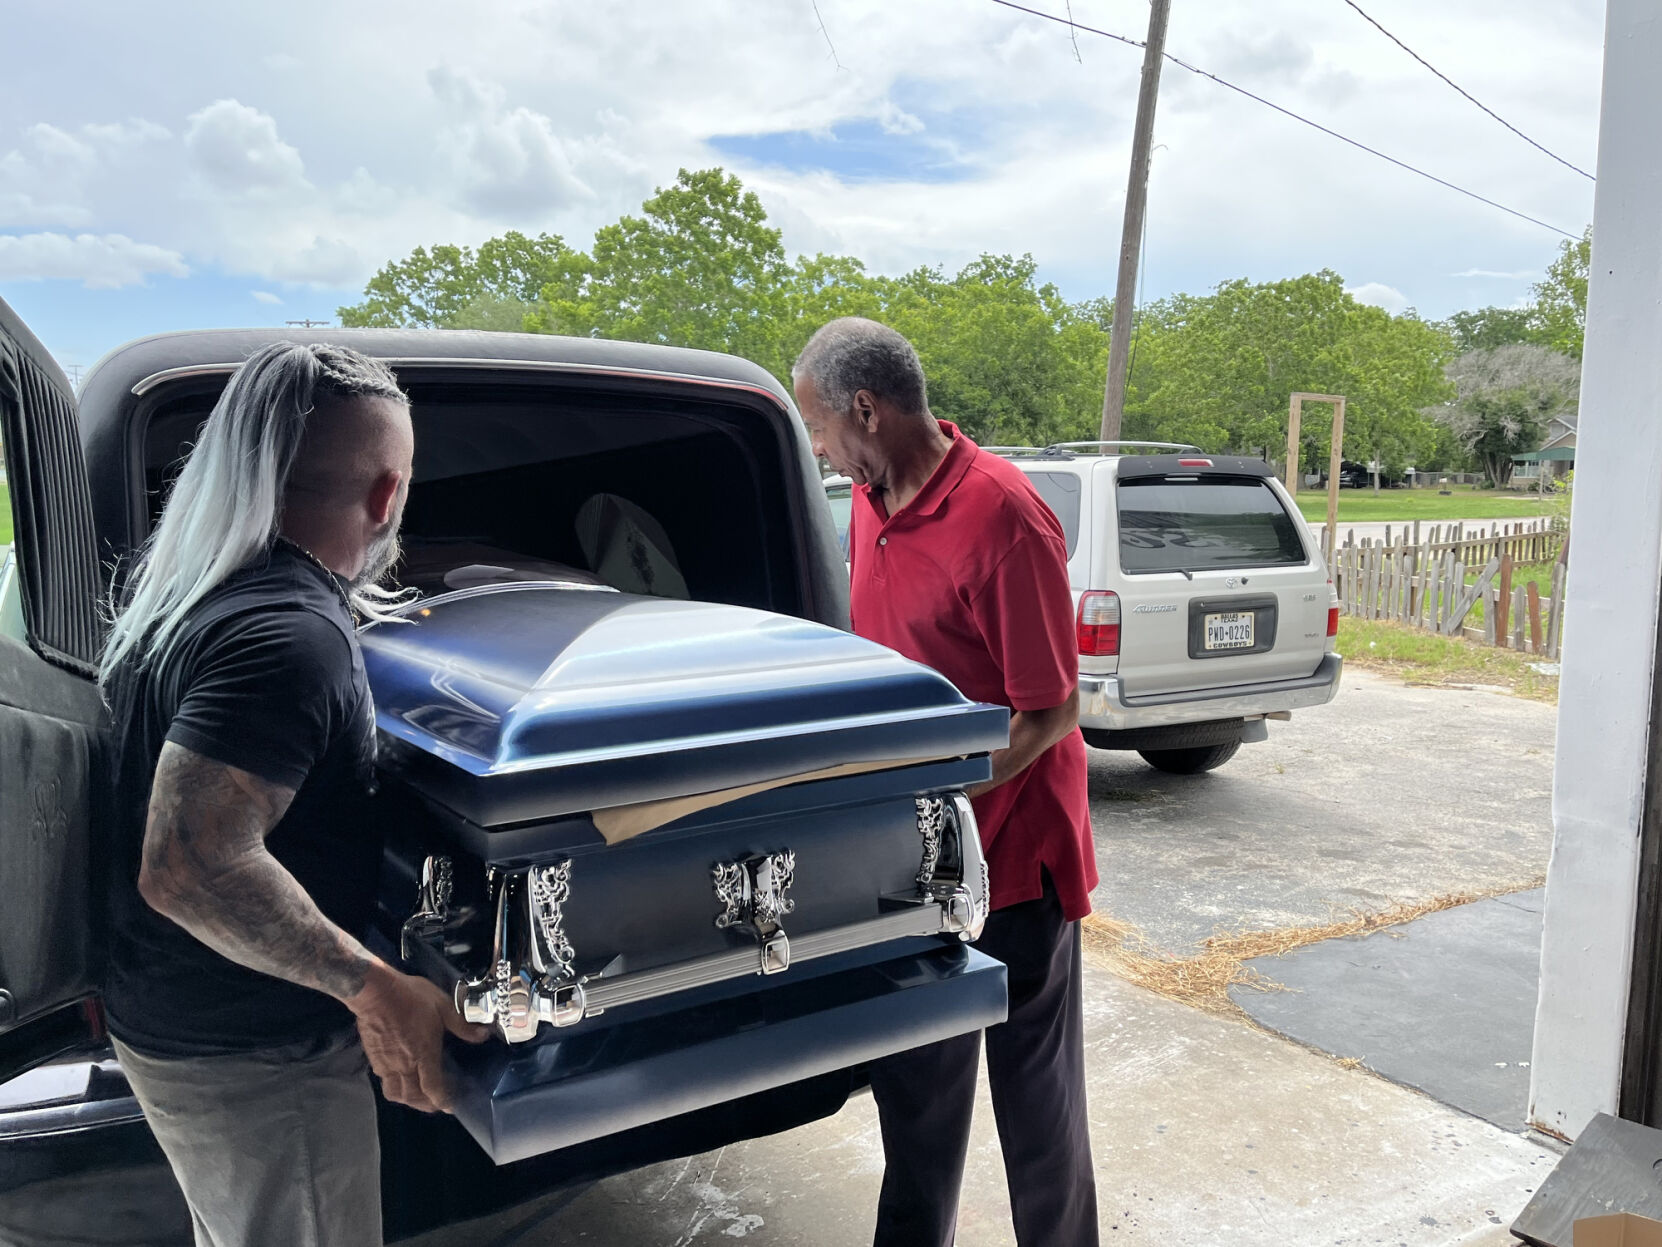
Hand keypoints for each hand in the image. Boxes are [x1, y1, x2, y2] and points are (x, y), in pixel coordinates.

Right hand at [348, 961, 491, 1112]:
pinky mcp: (373, 1058)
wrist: (376, 992)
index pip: (433, 1089)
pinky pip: (383, 1081)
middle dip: (425, 1105)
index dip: (442, 1101)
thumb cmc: (412, 998)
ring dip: (407, 1099)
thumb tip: (483, 1035)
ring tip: (417, 1095)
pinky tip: (399, 1077)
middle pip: (412, 1097)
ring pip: (395, 1093)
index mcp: (423, 1055)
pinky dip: (394, 1086)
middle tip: (436, 1103)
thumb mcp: (443, 1006)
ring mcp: (386, 1064)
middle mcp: (404, 1065)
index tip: (450, 1106)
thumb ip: (462, 1024)